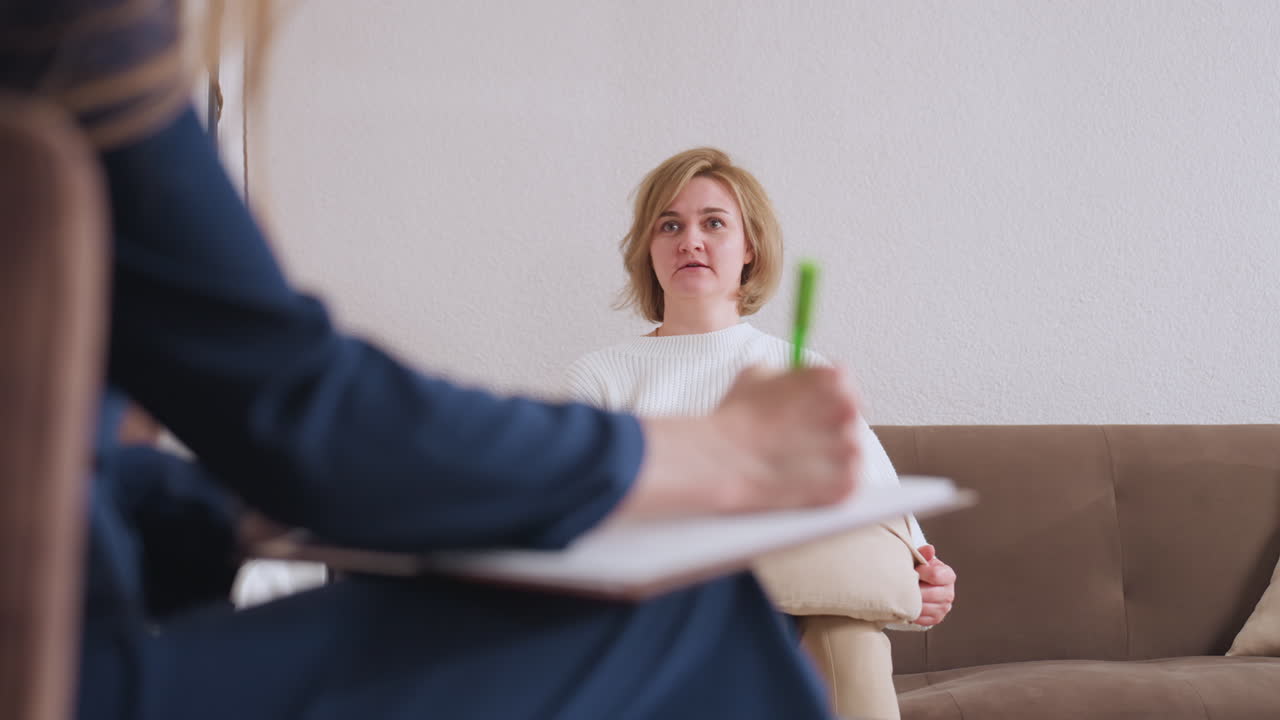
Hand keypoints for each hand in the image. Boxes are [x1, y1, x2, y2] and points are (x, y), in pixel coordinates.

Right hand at [620, 365, 861, 518]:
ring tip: (799, 460)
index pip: (842, 382)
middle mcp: (847, 409)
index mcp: (829, 378)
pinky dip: (832, 482)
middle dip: (828, 426)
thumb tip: (796, 378)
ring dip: (831, 455)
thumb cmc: (735, 417)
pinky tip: (807, 480)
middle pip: (849, 416)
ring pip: (851, 449)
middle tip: (801, 437)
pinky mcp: (847, 482)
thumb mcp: (756, 374)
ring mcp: (849, 447)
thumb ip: (787, 374)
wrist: (724, 459)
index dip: (824, 396)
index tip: (812, 407)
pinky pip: (851, 480)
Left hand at [912, 544, 956, 625]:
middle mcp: (949, 592)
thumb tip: (930, 549)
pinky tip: (907, 607)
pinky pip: (923, 619)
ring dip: (913, 603)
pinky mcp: (936, 618)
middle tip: (904, 585)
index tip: (914, 570)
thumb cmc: (918, 570)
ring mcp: (944, 607)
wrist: (918, 585)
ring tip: (903, 595)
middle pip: (932, 593)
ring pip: (927, 608)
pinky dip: (913, 614)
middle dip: (916, 590)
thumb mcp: (920, 560)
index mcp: (948, 575)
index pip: (937, 575)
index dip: (922, 572)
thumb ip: (923, 555)